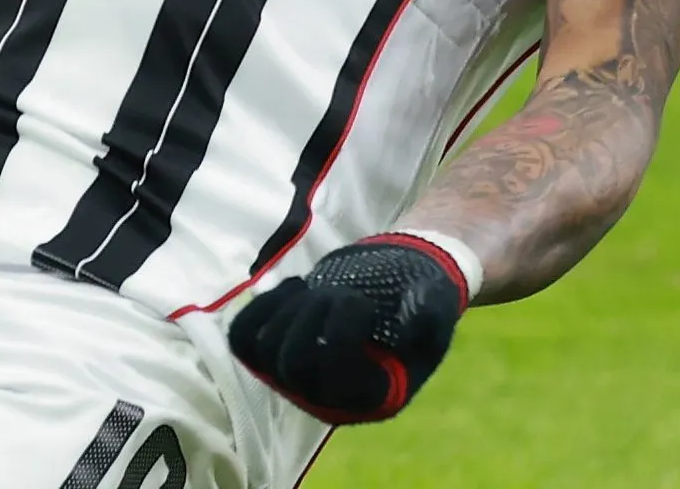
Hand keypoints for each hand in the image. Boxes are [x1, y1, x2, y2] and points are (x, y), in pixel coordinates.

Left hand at [227, 235, 467, 424]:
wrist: (396, 284)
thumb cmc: (419, 298)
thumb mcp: (436, 303)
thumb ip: (429, 314)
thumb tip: (403, 330)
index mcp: (371, 396)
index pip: (335, 382)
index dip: (342, 336)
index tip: (363, 302)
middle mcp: (328, 395)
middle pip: (291, 364)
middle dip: (312, 317)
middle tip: (339, 291)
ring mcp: (295, 375)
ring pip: (264, 350)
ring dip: (287, 310)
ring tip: (315, 287)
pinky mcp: (274, 349)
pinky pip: (243, 338)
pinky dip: (258, 309)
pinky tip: (293, 286)